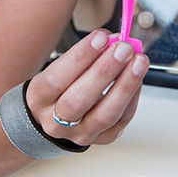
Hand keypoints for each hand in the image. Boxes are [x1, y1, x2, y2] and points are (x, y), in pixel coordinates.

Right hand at [25, 29, 149, 145]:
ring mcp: (79, 134)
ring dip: (125, 85)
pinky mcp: (101, 140)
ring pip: (104, 115)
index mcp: (38, 99)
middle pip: (79, 100)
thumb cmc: (58, 87)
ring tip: (139, 61)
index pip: (56, 79)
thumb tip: (112, 39)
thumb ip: (83, 54)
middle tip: (123, 48)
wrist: (54, 118)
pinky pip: (121, 122)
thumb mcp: (58, 68)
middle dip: (105, 71)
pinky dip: (132, 97)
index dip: (80, 57)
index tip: (101, 37)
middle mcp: (55, 122)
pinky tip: (137, 78)